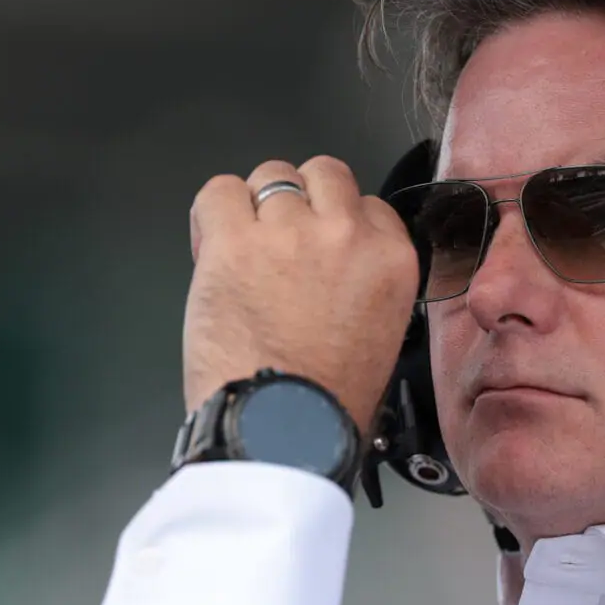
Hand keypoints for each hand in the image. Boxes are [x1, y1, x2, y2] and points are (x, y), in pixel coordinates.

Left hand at [184, 156, 419, 430]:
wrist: (283, 430)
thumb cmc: (326, 403)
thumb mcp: (379, 336)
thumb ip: (362, 283)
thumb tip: (328, 268)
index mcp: (392, 261)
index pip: (368, 206)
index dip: (334, 226)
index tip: (315, 254)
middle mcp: (347, 235)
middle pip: (323, 174)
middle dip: (299, 203)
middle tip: (277, 248)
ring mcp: (289, 233)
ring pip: (271, 176)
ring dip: (255, 209)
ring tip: (243, 255)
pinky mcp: (235, 241)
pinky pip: (218, 192)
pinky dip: (211, 215)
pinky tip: (212, 250)